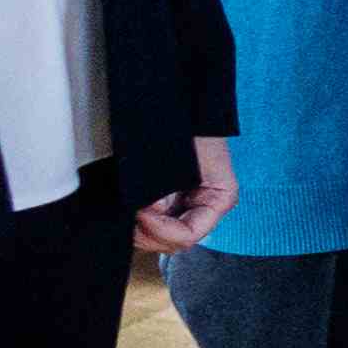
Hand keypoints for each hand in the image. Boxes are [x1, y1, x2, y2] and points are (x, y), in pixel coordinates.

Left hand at [133, 133, 236, 255]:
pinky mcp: (168, 201)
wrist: (179, 105)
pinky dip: (139, 221)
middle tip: (131, 213)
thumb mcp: (182, 161)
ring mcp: (185, 206)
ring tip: (130, 209)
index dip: (162, 229)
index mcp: (218, 199)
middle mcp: (203, 208)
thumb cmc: (187, 127)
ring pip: (161, 237)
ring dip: (141, 229)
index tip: (143, 211)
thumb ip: (168, 190)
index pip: (188, 235)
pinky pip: (153, 223)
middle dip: (148, 232)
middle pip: (173, 242)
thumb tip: (152, 209)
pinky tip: (130, 208)